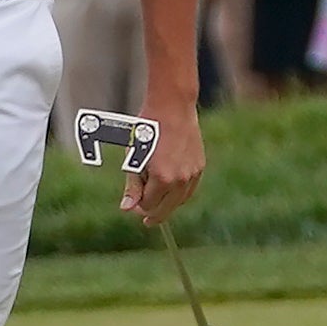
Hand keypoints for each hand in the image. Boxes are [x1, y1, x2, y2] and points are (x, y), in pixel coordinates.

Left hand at [123, 108, 204, 226]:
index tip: (132, 205)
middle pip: (165, 210)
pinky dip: (179, 196)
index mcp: (162, 178)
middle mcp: (180, 179)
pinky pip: (189, 191)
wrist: (172, 108)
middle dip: (152, 214)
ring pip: (179, 202)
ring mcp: (192, 174)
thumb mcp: (133, 157)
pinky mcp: (199, 167)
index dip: (138, 207)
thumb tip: (127, 209)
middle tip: (144, 218)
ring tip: (157, 204)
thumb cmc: (147, 129)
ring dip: (166, 205)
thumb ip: (132, 185)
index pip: (148, 206)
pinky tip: (170, 194)